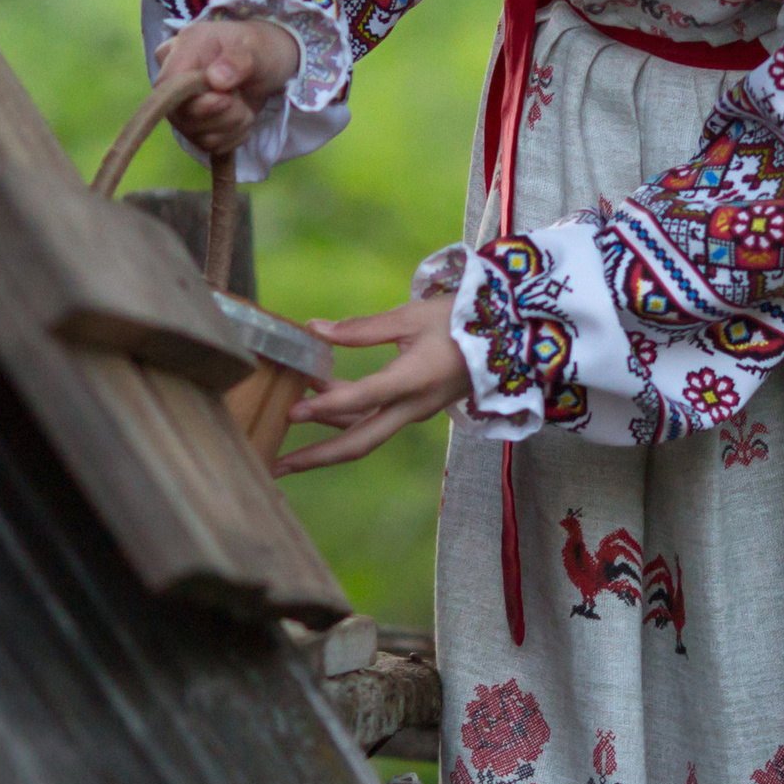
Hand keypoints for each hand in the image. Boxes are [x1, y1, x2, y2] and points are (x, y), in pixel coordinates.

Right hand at [155, 17, 299, 153]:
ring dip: (232, 124)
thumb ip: (239, 60)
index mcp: (183, 49)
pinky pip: (211, 145)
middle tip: (241, 94)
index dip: (195, 100)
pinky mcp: (195, 128)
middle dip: (223, 112)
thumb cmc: (259, 49)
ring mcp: (181, 108)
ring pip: (198, 135)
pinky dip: (234, 136)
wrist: (268, 65)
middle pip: (181, 115)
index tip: (226, 96)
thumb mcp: (258, 48)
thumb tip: (216, 80)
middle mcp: (174, 80)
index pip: (167, 85)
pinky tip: (241, 116)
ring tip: (244, 103)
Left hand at [273, 300, 472, 473]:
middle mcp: (412, 407)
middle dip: (315, 458)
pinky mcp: (414, 410)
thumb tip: (316, 330)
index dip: (324, 407)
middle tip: (275, 467)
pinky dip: (343, 420)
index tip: (291, 412)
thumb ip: (362, 329)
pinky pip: (374, 423)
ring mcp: (414, 413)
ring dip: (324, 438)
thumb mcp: (411, 316)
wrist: (508, 339)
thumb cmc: (461, 320)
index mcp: (413, 381)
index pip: (361, 399)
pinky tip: (319, 405)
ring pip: (364, 435)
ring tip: (285, 429)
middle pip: (359, 442)